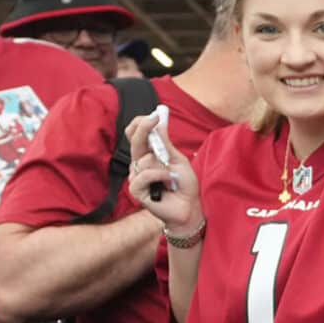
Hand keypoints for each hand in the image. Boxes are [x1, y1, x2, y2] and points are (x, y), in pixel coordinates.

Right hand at [123, 109, 200, 233]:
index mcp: (148, 154)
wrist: (189, 207)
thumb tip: (159, 122)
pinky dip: (158, 175)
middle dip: (144, 128)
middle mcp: (139, 164)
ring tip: (172, 176)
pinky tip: (167, 182)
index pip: (136, 135)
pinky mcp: (136, 190)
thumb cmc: (184, 185)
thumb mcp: (178, 160)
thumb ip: (166, 143)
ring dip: (161, 165)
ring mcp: (136, 176)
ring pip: (142, 160)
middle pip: (134, 141)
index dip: (141, 123)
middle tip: (154, 119)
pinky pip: (143, 175)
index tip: (154, 115)